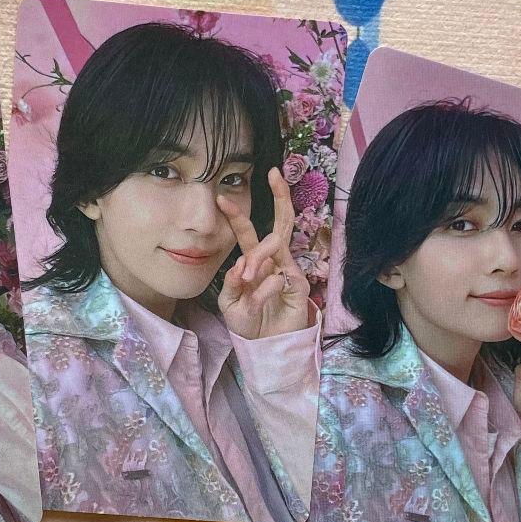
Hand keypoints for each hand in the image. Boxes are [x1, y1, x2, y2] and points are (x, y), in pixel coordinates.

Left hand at [216, 167, 310, 339]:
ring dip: (258, 256)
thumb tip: (240, 266)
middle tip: (274, 174)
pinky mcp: (299, 286)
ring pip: (277, 245)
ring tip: (247, 275)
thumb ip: (232, 285)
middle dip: (280, 197)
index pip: (248, 232)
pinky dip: (266, 285)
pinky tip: (258, 296)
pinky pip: (281, 276)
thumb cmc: (249, 322)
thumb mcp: (230, 304)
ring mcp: (288, 270)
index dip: (237, 215)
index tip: (222, 196)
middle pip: (281, 222)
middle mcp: (274, 260)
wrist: (266, 346)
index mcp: (254, 261)